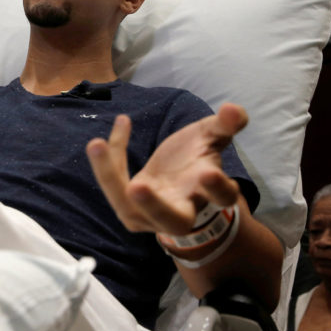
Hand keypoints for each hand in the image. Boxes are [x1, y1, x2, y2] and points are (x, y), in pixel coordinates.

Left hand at [85, 103, 247, 235]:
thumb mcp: (210, 139)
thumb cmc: (195, 161)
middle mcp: (182, 212)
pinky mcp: (128, 209)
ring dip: (111, 178)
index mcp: (209, 193)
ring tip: (97, 144)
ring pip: (129, 207)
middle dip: (155, 206)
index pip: (221, 197)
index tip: (209, 172)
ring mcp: (151, 216)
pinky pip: (113, 184)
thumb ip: (224, 125)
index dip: (217, 187)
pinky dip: (106, 159)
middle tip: (137, 188)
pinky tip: (106, 134)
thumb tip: (234, 109)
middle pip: (173, 220)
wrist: (175, 186)